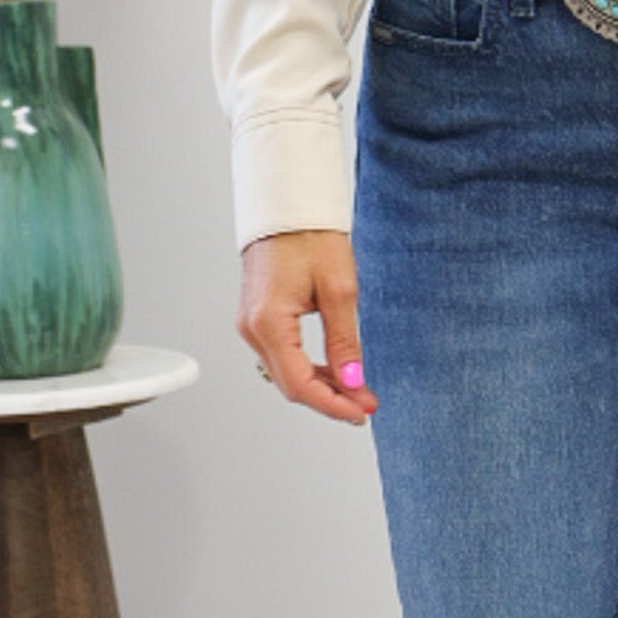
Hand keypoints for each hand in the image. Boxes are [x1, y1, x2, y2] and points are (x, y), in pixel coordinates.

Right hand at [238, 229, 378, 424]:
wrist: (286, 204)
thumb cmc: (309, 235)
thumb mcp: (339, 290)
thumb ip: (344, 342)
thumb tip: (352, 381)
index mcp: (268, 322)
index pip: (300, 384)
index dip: (333, 405)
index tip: (361, 412)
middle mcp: (251, 327)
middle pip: (291, 385)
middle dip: (331, 400)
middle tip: (366, 404)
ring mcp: (251, 324)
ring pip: (286, 374)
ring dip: (321, 387)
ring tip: (357, 390)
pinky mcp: (258, 318)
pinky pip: (282, 357)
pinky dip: (309, 370)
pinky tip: (334, 372)